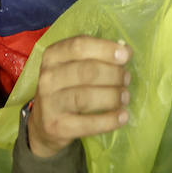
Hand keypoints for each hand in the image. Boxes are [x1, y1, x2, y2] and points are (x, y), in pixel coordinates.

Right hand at [27, 36, 130, 157]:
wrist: (45, 123)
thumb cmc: (67, 87)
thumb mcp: (74, 65)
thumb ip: (97, 56)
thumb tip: (125, 52)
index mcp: (53, 55)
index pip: (79, 46)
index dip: (105, 49)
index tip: (126, 55)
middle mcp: (48, 77)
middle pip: (86, 71)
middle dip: (113, 74)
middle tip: (127, 79)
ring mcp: (49, 103)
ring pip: (86, 97)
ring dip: (112, 96)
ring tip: (125, 97)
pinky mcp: (56, 127)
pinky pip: (87, 123)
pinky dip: (108, 120)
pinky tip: (122, 117)